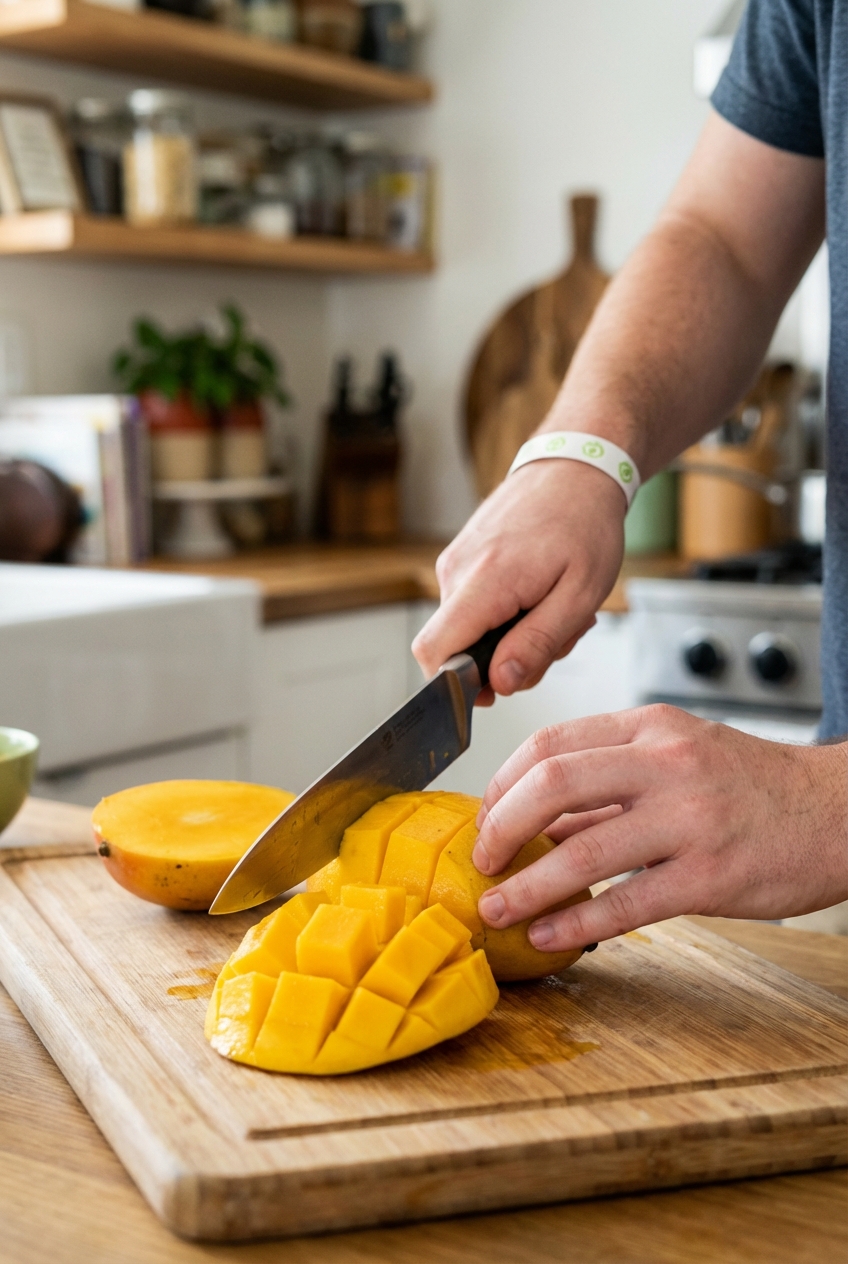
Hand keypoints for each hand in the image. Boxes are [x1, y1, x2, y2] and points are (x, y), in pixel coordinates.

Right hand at [412, 460, 624, 703]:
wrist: (576, 467)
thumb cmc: (585, 523)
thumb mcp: (580, 595)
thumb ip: (538, 644)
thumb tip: (500, 682)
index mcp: (483, 581)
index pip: (432, 652)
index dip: (457, 684)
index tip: (499, 685)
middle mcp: (457, 570)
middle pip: (456, 648)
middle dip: (504, 659)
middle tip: (555, 635)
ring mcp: (455, 562)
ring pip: (468, 629)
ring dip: (512, 634)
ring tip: (552, 606)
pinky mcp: (461, 558)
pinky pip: (473, 606)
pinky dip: (506, 612)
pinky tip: (538, 593)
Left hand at [473, 705, 847, 948]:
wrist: (838, 812)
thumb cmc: (750, 786)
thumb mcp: (677, 757)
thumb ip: (607, 784)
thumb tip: (532, 819)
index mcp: (650, 728)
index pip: (549, 744)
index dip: (501, 785)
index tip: (484, 817)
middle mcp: (666, 764)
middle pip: (551, 783)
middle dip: (499, 827)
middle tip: (481, 861)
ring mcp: (690, 819)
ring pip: (582, 849)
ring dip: (526, 886)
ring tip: (496, 908)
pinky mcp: (711, 875)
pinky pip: (626, 903)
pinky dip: (575, 920)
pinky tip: (549, 934)